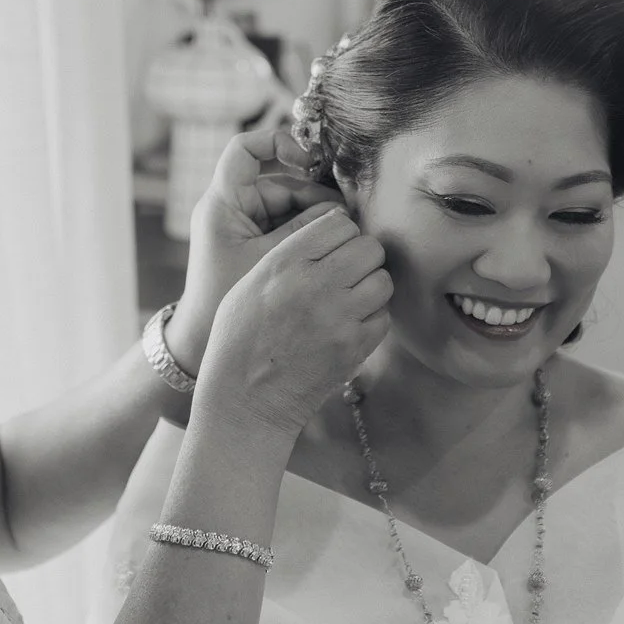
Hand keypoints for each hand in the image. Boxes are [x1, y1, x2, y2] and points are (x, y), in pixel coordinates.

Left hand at [167, 130, 342, 374]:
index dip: (277, 142)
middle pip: (281, 180)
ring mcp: (245, 224)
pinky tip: (331, 246)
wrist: (202, 339)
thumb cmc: (226, 299)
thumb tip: (341, 213)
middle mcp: (232, 207)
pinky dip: (309, 231)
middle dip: (315, 195)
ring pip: (290, 204)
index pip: (245, 149)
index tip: (306, 161)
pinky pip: (288, 224)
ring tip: (344, 235)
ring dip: (317, 216)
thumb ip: (304, 232)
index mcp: (222, 203)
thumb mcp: (269, 261)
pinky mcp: (256, 241)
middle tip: (345, 218)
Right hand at [196, 207, 390, 439]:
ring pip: (383, 281)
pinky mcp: (354, 348)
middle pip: (370, 247)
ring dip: (371, 288)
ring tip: (350, 302)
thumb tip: (335, 230)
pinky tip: (349, 328)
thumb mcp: (249, 284)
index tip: (334, 250)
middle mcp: (315, 284)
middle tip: (348, 275)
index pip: (340, 223)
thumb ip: (290, 254)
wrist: (245, 401)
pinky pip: (384, 318)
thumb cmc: (240, 341)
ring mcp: (338, 317)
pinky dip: (371, 320)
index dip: (341, 235)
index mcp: (285, 263)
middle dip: (362, 258)